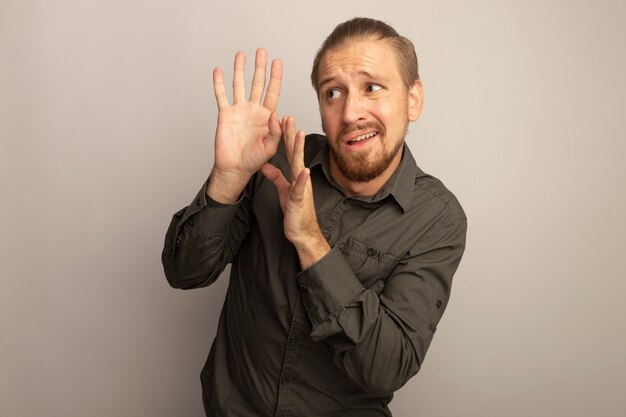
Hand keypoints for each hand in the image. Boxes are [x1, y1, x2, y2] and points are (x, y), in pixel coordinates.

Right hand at [207, 48, 282, 202]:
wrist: (235, 168)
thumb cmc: (254, 160)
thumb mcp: (271, 147)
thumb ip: (276, 131)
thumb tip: (277, 114)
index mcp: (267, 116)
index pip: (273, 92)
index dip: (275, 77)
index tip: (277, 62)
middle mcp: (253, 110)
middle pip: (257, 83)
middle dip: (260, 67)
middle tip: (262, 51)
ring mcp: (238, 111)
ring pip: (239, 85)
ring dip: (240, 69)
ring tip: (241, 54)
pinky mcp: (225, 115)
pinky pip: (221, 96)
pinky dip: (219, 84)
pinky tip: (219, 71)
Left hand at [261, 117, 329, 268]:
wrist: (302, 231)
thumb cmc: (295, 211)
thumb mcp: (282, 190)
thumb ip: (275, 176)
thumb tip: (265, 164)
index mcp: (295, 175)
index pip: (290, 151)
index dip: (286, 136)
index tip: (283, 119)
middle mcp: (300, 178)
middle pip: (295, 152)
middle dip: (292, 135)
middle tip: (289, 117)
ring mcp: (301, 187)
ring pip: (299, 165)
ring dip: (299, 150)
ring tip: (299, 134)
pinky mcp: (300, 199)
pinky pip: (300, 188)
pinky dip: (302, 179)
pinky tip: (303, 171)